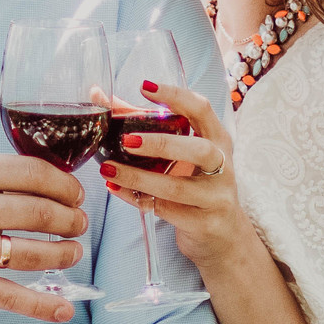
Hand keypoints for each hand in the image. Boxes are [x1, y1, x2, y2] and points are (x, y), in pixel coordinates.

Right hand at [0, 153, 88, 323]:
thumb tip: (50, 183)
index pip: (33, 173)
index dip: (65, 186)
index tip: (76, 195)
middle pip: (40, 213)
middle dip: (70, 221)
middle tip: (80, 225)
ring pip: (32, 254)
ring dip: (63, 254)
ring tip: (73, 253)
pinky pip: (11, 296)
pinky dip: (42, 305)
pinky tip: (65, 310)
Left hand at [99, 82, 256, 272]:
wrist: (222, 236)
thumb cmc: (196, 185)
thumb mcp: (181, 155)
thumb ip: (144, 124)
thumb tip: (101, 97)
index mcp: (218, 140)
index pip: (202, 110)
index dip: (176, 96)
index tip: (145, 87)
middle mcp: (223, 167)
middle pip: (199, 149)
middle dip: (161, 143)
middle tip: (127, 139)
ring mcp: (215, 197)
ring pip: (177, 187)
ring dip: (139, 178)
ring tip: (109, 169)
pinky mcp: (203, 223)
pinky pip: (165, 211)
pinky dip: (136, 199)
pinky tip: (116, 190)